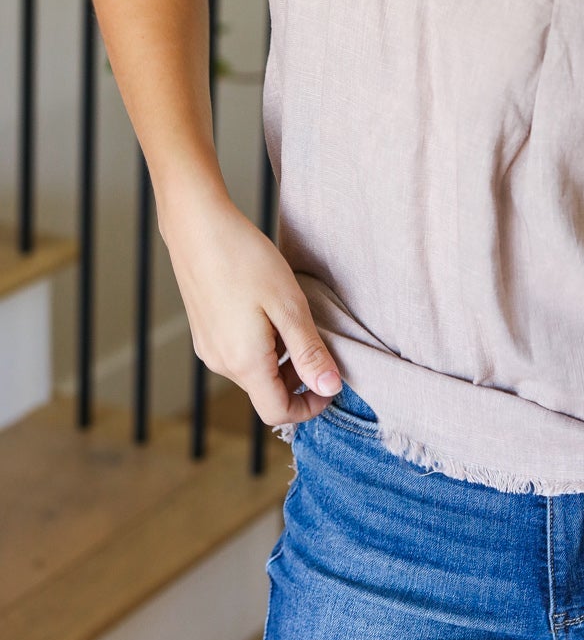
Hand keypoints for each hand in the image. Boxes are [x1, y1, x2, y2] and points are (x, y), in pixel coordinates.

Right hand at [159, 193, 341, 427]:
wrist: (197, 226)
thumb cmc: (245, 260)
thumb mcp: (289, 305)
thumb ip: (309, 352)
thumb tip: (330, 388)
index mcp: (244, 362)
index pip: (277, 412)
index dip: (309, 407)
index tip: (330, 385)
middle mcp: (221, 363)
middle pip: (266, 392)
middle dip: (297, 378)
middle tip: (317, 341)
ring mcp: (208, 347)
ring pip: (253, 372)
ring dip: (280, 359)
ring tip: (292, 318)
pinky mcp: (204, 332)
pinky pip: (238, 354)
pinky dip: (261, 346)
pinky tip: (268, 310)